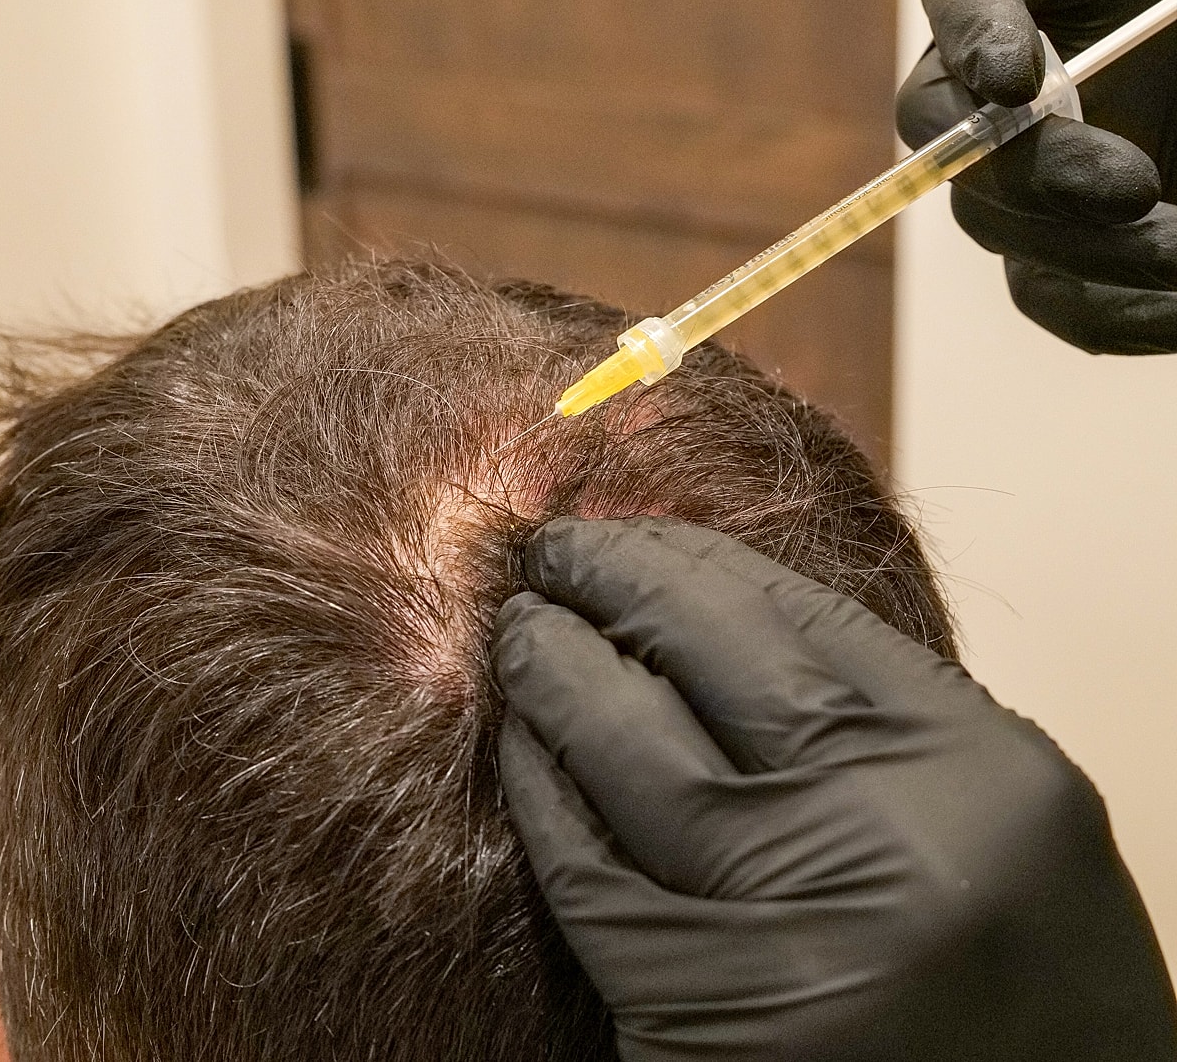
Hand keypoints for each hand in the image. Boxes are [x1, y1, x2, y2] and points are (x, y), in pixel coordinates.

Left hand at [494, 516, 1176, 1061]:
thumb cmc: (1022, 984)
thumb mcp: (998, 819)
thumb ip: (883, 716)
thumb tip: (717, 609)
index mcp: (980, 768)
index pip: (800, 612)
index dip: (691, 556)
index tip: (629, 530)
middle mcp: (889, 841)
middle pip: (711, 658)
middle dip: (611, 581)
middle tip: (551, 554)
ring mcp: (788, 941)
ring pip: (629, 752)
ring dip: (553, 674)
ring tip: (520, 632)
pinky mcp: (698, 1029)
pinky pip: (587, 877)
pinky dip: (543, 793)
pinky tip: (526, 747)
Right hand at [896, 0, 1176, 351]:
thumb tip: (1013, 82)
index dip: (971, 41)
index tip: (1016, 80)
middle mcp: (989, 100)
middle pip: (967, 156)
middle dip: (1043, 178)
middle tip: (1134, 189)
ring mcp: (1027, 187)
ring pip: (1014, 240)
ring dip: (1099, 258)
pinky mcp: (1075, 258)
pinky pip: (1071, 305)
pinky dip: (1128, 316)